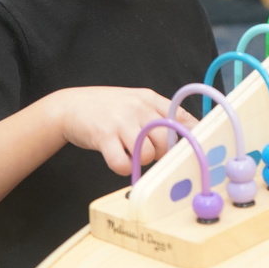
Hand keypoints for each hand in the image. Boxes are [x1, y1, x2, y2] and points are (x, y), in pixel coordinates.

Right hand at [53, 87, 197, 175]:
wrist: (69, 105)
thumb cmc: (106, 107)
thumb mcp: (135, 102)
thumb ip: (158, 114)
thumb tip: (188, 132)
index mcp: (149, 98)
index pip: (181, 116)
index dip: (193, 135)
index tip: (199, 148)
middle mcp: (138, 108)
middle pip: (166, 141)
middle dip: (161, 154)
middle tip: (150, 153)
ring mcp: (120, 122)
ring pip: (147, 154)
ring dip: (141, 161)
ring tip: (130, 153)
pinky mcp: (103, 137)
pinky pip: (123, 163)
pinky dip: (123, 168)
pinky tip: (118, 160)